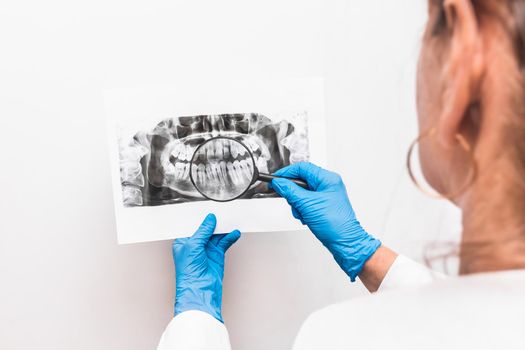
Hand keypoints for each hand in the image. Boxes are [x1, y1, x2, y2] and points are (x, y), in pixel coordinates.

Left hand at [173, 214, 240, 321]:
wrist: (200, 290)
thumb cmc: (189, 272)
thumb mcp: (193, 245)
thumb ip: (203, 230)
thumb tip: (210, 218)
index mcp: (183, 241)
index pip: (191, 225)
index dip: (199, 217)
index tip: (206, 208)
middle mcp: (195, 245)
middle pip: (206, 228)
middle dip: (213, 221)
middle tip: (221, 211)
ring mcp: (207, 250)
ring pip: (216, 234)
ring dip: (223, 228)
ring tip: (230, 220)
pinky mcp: (217, 255)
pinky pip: (224, 242)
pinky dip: (230, 237)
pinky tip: (234, 233)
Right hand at [271, 162, 380, 280]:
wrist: (344, 242)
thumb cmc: (335, 224)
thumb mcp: (307, 204)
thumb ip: (290, 191)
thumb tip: (279, 182)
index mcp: (328, 179)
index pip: (302, 168)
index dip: (287, 173)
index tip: (276, 180)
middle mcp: (328, 185)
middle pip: (301, 180)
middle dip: (293, 193)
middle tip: (292, 201)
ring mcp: (326, 195)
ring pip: (302, 193)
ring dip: (297, 204)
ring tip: (302, 213)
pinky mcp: (323, 205)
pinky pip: (306, 202)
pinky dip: (302, 210)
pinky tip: (306, 217)